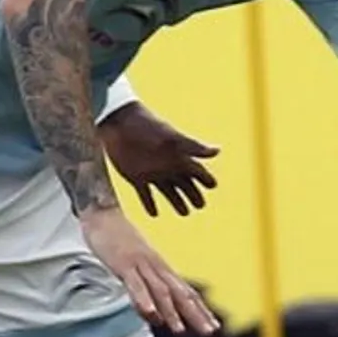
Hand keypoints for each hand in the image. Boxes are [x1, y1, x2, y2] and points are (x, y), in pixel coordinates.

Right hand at [81, 209, 219, 334]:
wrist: (103, 213)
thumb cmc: (119, 238)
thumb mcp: (138, 261)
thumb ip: (148, 282)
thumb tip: (156, 306)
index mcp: (161, 267)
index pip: (185, 291)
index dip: (200, 309)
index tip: (213, 326)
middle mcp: (156, 266)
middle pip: (179, 293)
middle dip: (195, 314)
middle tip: (210, 332)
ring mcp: (141, 264)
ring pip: (160, 290)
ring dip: (171, 311)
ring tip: (179, 330)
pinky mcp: (124, 263)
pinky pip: (136, 284)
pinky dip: (144, 300)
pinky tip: (150, 315)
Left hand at [98, 103, 219, 216]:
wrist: (119, 122)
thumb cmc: (148, 127)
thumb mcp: (171, 138)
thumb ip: (193, 147)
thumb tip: (218, 151)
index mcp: (177, 156)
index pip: (196, 170)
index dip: (205, 178)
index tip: (213, 185)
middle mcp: (166, 166)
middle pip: (184, 184)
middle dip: (193, 194)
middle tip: (200, 205)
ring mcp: (151, 172)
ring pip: (168, 191)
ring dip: (176, 201)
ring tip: (185, 212)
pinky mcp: (135, 177)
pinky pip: (145, 194)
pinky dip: (149, 203)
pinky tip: (154, 213)